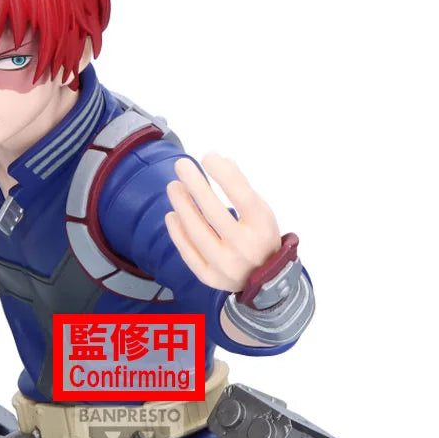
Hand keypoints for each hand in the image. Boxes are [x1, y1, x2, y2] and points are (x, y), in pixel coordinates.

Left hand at [164, 154, 281, 292]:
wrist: (266, 280)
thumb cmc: (260, 237)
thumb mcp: (262, 212)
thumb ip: (242, 189)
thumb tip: (219, 161)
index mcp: (263, 228)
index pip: (242, 196)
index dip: (223, 174)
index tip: (208, 157)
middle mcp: (245, 248)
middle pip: (215, 213)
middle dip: (195, 185)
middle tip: (181, 165)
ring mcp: (226, 266)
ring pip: (197, 233)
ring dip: (182, 206)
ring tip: (173, 186)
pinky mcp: (210, 278)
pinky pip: (188, 253)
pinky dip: (178, 232)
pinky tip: (172, 214)